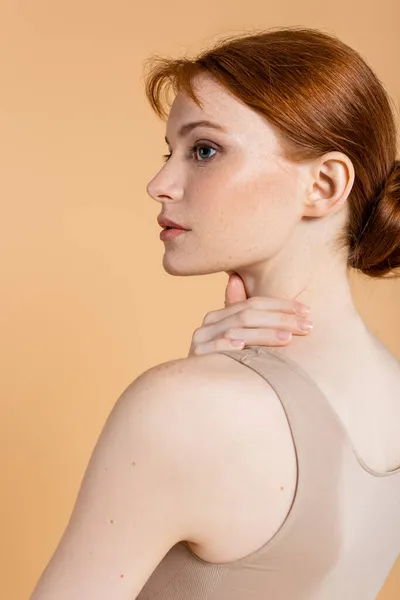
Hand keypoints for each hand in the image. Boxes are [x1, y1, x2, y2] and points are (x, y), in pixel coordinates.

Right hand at [188, 273, 312, 355]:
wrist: (199, 390)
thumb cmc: (226, 362)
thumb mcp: (239, 339)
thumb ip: (244, 315)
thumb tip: (238, 279)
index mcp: (220, 315)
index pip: (254, 303)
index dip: (282, 305)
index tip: (307, 311)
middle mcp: (209, 324)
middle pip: (248, 314)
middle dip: (280, 319)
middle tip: (307, 326)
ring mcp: (200, 340)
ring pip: (236, 331)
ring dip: (264, 333)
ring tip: (288, 337)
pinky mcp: (197, 358)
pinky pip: (215, 349)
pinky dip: (230, 346)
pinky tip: (247, 348)